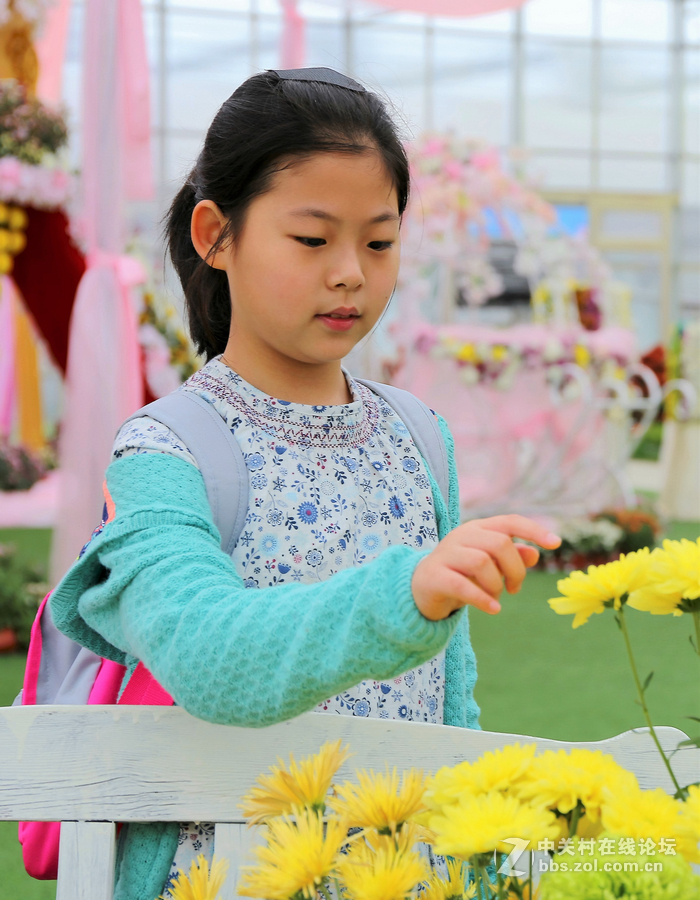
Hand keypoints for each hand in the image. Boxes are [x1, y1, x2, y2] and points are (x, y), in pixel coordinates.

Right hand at [411, 515, 560, 620]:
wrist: (421, 589)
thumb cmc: (461, 574)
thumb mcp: (489, 565)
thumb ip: (511, 558)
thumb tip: (534, 554)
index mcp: (478, 529)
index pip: (509, 521)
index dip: (533, 530)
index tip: (556, 543)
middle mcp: (461, 536)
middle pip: (499, 543)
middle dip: (515, 569)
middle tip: (515, 589)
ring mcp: (446, 554)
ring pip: (481, 562)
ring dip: (496, 585)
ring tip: (496, 598)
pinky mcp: (435, 576)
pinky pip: (462, 585)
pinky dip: (482, 599)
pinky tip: (494, 609)